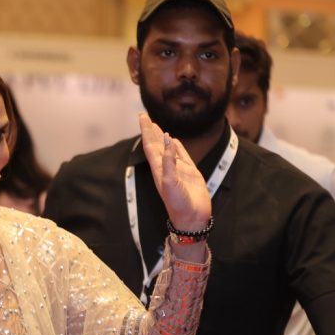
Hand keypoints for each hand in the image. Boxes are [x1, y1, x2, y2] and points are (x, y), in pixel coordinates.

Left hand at [138, 112, 211, 232]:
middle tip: (144, 116)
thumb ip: (169, 162)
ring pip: (168, 148)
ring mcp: (178, 169)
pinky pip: (182, 155)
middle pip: (156, 145)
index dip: (146, 131)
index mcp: (158, 169)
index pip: (150, 145)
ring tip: (156, 125)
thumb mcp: (170, 182)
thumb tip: (168, 140)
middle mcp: (166, 168)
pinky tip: (174, 140)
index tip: (141, 117)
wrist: (192, 218)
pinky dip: (177, 146)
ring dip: (161, 137)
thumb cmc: (178, 204)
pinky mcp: (190, 172)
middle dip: (150, 130)